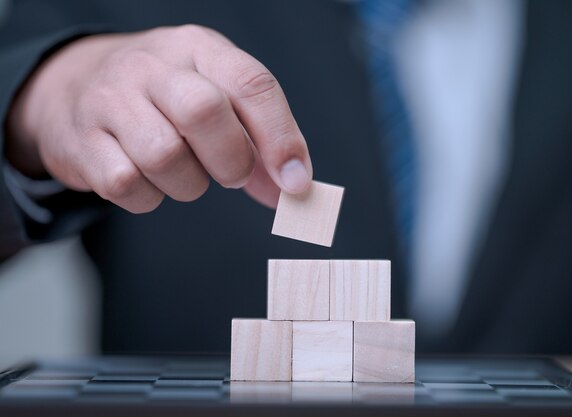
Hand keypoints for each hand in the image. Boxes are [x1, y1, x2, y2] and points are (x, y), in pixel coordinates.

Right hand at [5, 25, 312, 211]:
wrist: (76, 87)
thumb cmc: (164, 98)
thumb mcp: (216, 98)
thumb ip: (258, 142)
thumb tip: (294, 190)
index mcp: (199, 49)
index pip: (251, 84)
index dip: (281, 138)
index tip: (296, 183)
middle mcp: (152, 66)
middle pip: (204, 112)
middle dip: (231, 160)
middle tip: (232, 175)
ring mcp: (111, 100)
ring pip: (164, 155)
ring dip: (188, 184)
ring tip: (183, 173)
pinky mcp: (81, 140)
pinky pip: (126, 183)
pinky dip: (148, 197)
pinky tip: (147, 180)